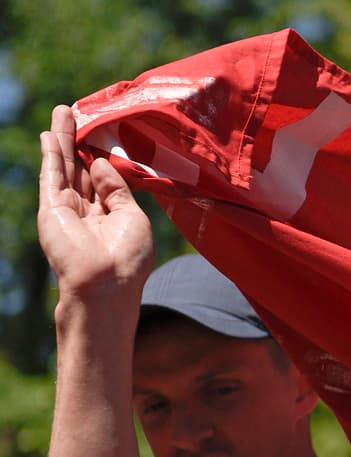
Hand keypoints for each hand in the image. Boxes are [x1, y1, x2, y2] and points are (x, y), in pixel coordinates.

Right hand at [37, 104, 153, 306]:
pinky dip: (51, 153)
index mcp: (110, 216)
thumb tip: (100, 161)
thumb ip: (117, 188)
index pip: (104, 180)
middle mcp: (87, 211)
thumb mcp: (133, 217)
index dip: (102, 156)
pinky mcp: (52, 208)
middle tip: (78, 111)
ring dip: (63, 138)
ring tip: (63, 111)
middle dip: (79, 140)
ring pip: (64, 165)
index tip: (104, 132)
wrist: (105, 285)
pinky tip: (51, 134)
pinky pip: (52, 174)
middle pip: (81, 168)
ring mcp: (67, 209)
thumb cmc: (127, 259)